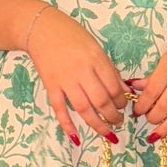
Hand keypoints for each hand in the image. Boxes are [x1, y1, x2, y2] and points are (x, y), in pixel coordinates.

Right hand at [27, 9, 129, 145]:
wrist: (41, 28)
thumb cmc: (71, 35)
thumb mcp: (96, 47)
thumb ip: (109, 69)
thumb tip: (124, 90)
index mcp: (96, 60)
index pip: (114, 87)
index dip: (121, 101)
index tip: (124, 106)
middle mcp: (82, 71)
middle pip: (101, 101)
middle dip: (113, 116)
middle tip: (118, 122)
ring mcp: (65, 80)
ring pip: (83, 109)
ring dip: (97, 124)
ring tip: (107, 132)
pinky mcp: (50, 86)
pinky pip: (59, 109)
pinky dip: (68, 125)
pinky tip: (76, 137)